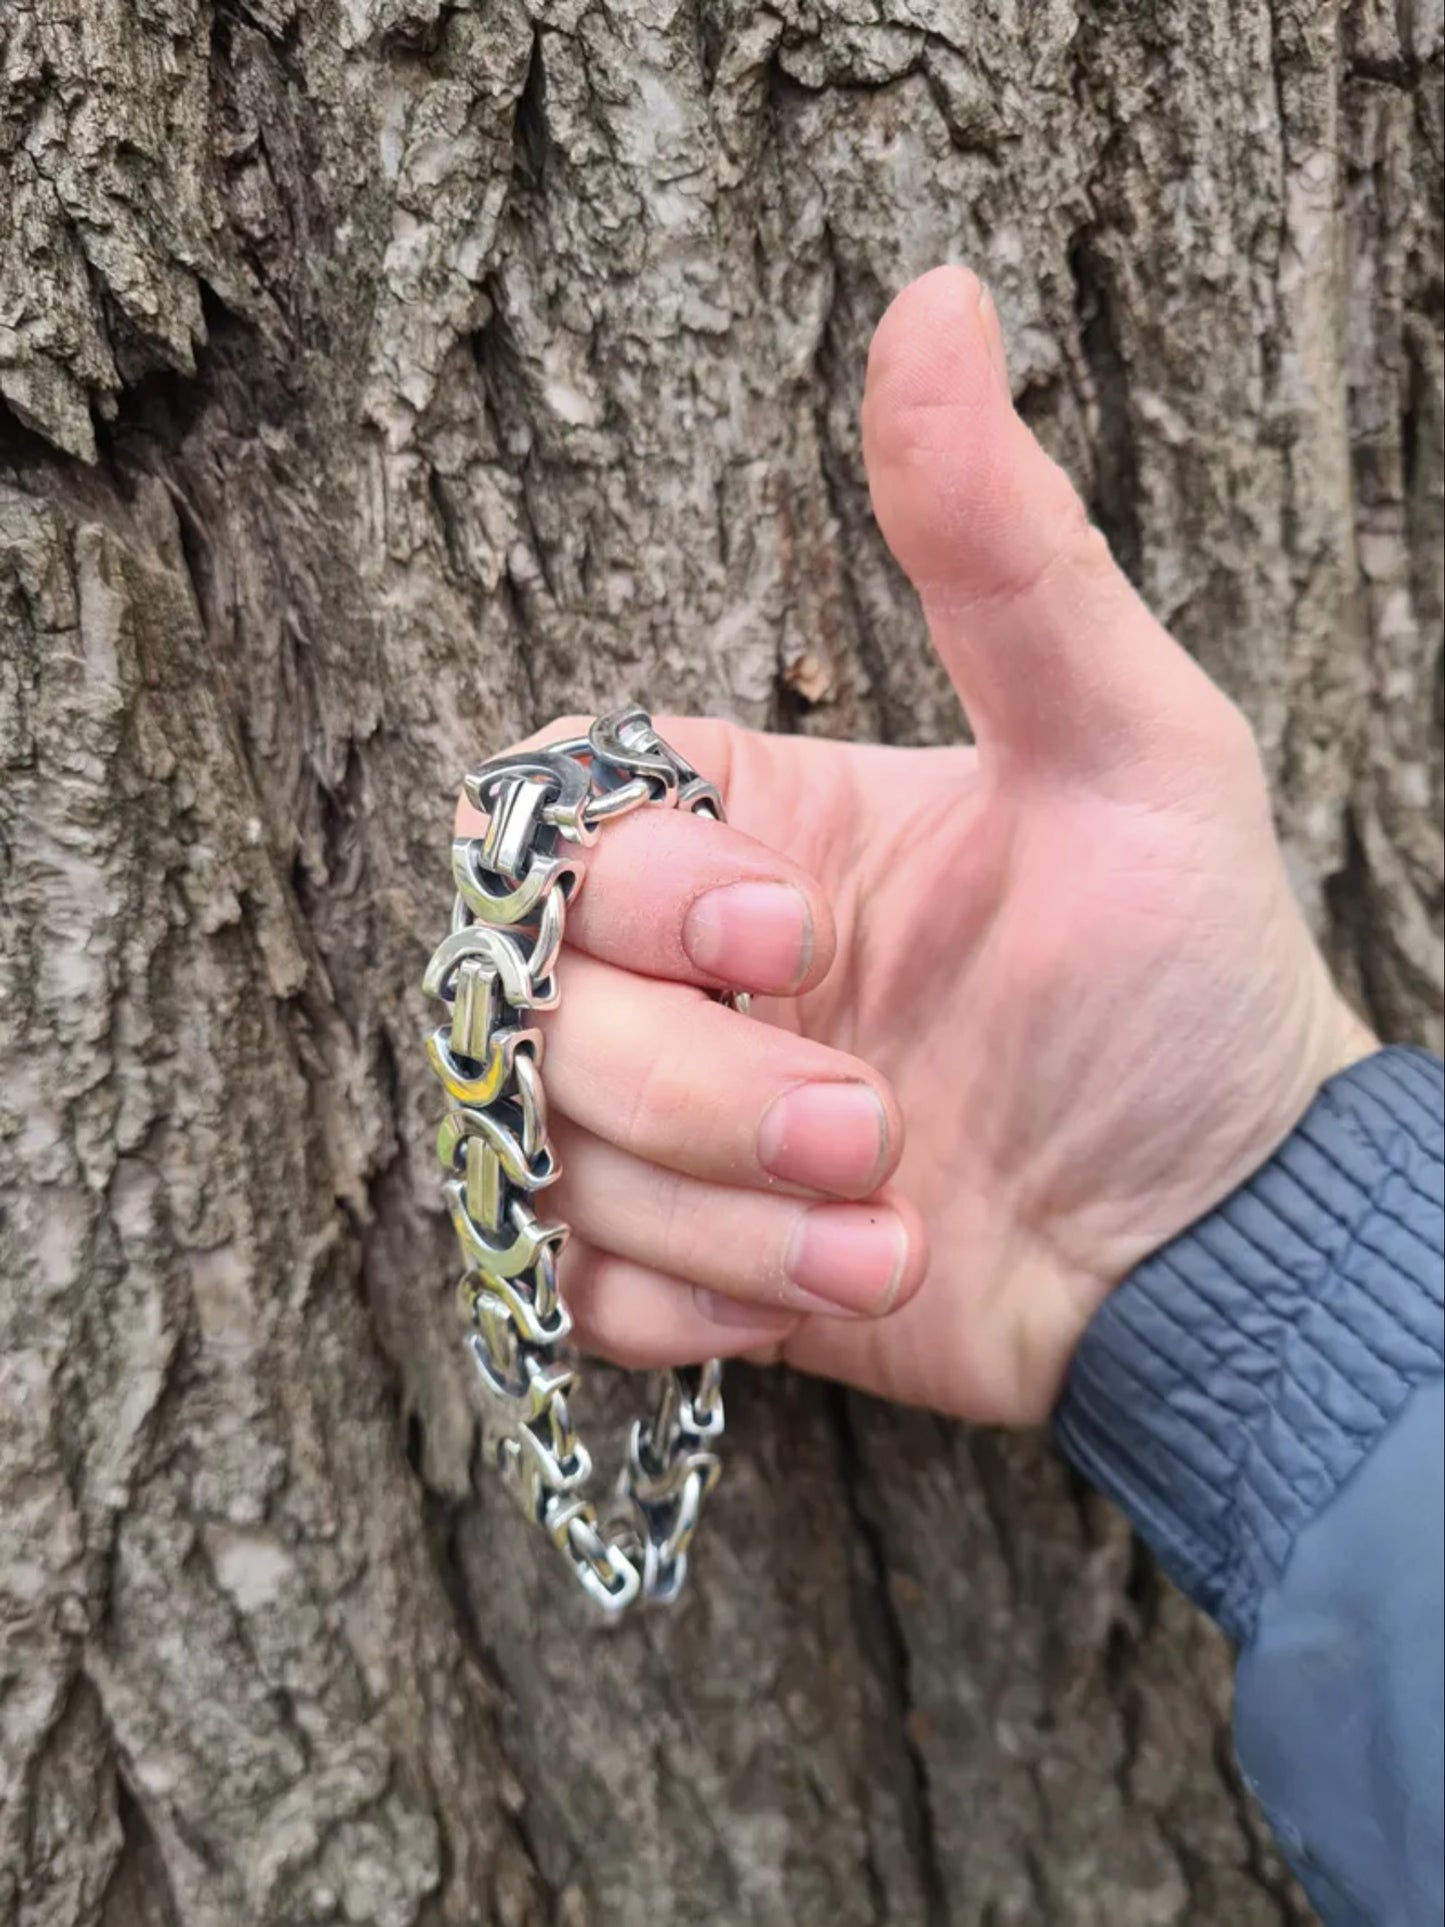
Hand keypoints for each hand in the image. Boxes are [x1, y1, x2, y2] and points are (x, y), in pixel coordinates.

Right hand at [459, 267, 1373, 1423]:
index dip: (630, 889)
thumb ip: (1003, 550)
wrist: (1222, 1241)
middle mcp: (689, 975)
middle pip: (527, 1002)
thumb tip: (937, 298)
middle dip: (697, 1087)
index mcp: (752, 835)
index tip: (791, 938)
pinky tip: (832, 1287)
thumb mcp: (1126, 742)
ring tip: (894, 1219)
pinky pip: (570, 1287)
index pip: (549, 823)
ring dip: (722, 1211)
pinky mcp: (683, 1266)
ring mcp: (676, 1127)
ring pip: (547, 1158)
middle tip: (878, 1120)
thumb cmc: (1189, 980)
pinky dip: (689, 1306)